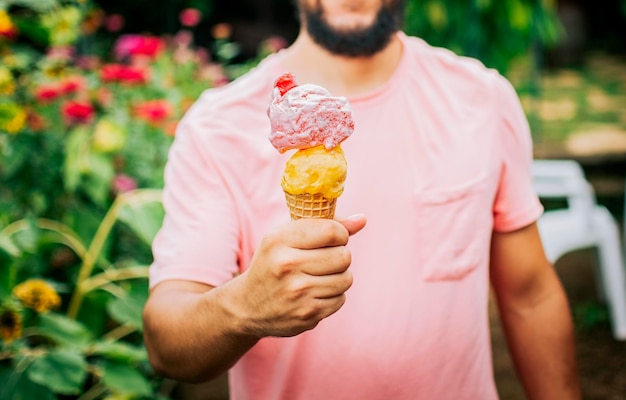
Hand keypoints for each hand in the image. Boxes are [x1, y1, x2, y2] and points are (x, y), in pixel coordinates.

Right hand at [236, 214, 365, 337]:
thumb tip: (362, 219)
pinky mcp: (307, 314)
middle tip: (325, 259)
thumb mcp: (287, 237)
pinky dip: (333, 296)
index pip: (331, 230)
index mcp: (279, 240)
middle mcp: (286, 265)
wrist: (247, 306)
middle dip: (339, 256)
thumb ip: (325, 225)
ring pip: (346, 278)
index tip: (333, 238)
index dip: (340, 234)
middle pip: (343, 255)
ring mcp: (297, 292)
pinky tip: (315, 293)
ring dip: (338, 277)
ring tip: (320, 276)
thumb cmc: (273, 263)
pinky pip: (341, 299)